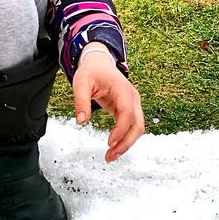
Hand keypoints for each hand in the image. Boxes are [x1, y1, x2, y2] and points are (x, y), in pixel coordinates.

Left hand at [72, 45, 144, 161]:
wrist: (99, 63)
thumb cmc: (91, 71)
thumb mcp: (81, 84)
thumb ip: (80, 102)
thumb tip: (80, 122)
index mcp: (122, 89)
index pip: (127, 113)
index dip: (120, 130)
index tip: (109, 143)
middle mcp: (132, 98)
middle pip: (137, 124)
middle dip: (126, 143)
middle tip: (110, 156)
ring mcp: (133, 104)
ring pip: (137, 128)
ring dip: (126, 144)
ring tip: (110, 156)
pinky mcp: (129, 110)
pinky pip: (131, 127)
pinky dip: (124, 139)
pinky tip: (114, 148)